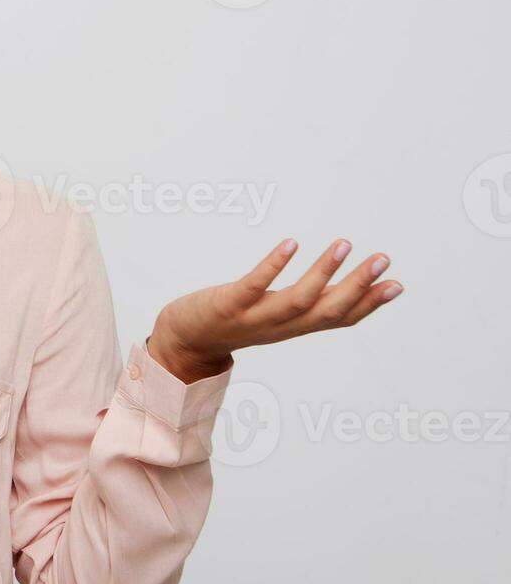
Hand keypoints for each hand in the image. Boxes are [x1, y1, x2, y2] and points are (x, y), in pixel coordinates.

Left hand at [149, 238, 403, 381]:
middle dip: (358, 286)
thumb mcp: (278, 314)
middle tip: (383, 258)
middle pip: (326, 310)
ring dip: (323, 272)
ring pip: (297, 300)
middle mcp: (280, 326)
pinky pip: (254, 286)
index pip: (339, 318)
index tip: (398, 283)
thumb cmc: (236, 320)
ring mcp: (254, 317)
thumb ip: (310, 303)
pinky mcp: (228, 305)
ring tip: (344, 243)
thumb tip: (341, 288)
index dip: (369, 304)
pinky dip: (273, 266)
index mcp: (295, 327)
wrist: (184, 340)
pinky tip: (290, 244)